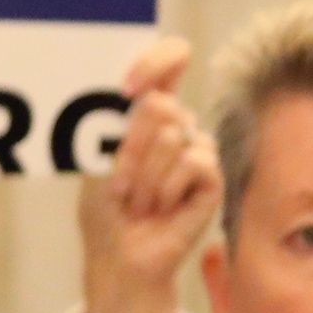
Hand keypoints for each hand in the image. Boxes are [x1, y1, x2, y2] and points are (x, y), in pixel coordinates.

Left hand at [78, 37, 221, 312]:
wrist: (119, 252)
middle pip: (161, 104)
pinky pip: (194, 163)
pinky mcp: (213, 179)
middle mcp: (179, 126)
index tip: (125, 89)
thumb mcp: (99, 154)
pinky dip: (168, 188)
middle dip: (132, 146)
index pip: (170, 60)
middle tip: (121, 181)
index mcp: (148, 111)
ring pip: (173, 137)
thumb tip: (150, 91)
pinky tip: (164, 207)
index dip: (154, 62)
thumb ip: (121, 117)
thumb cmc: (104, 207)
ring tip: (140, 200)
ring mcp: (198, 152)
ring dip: (145, 175)